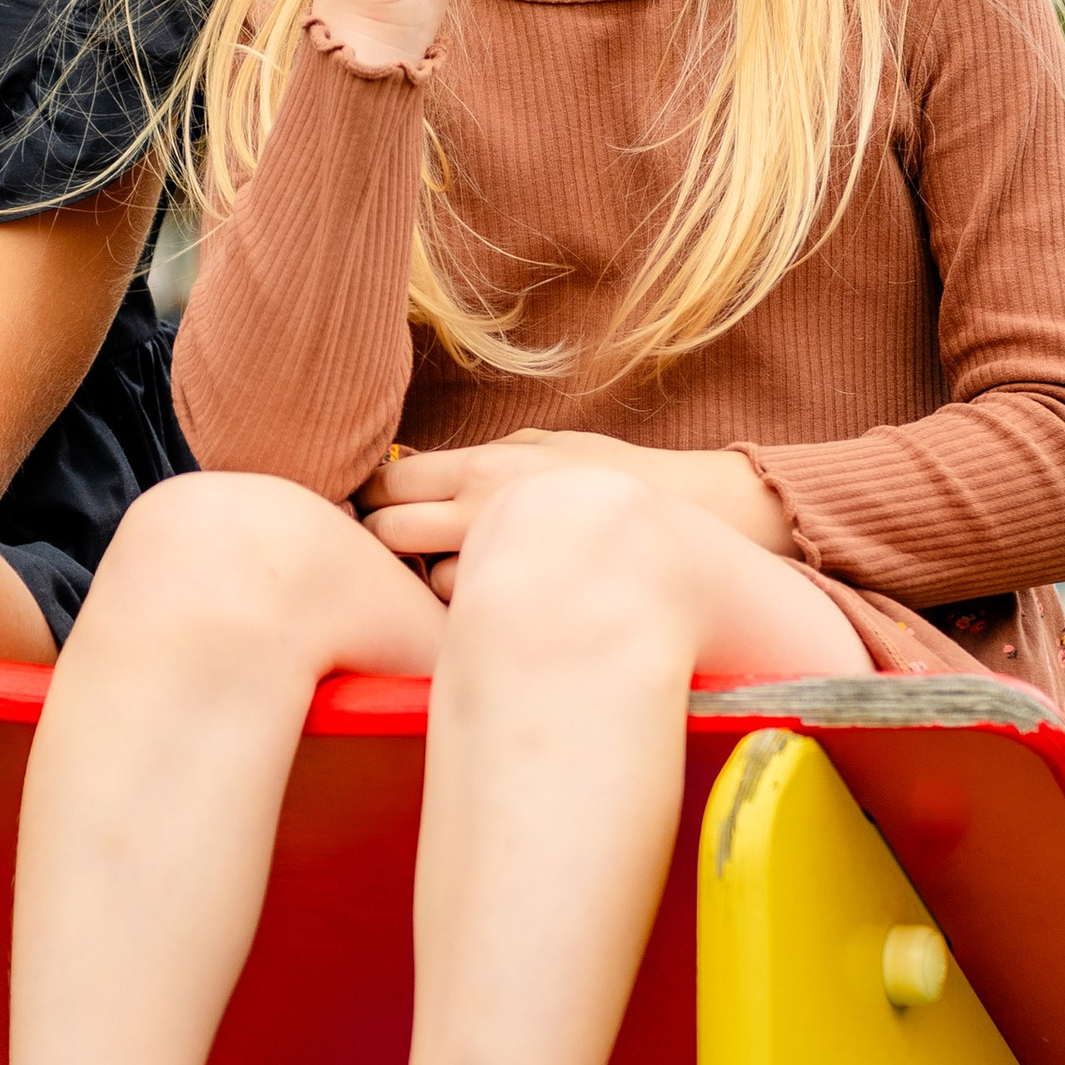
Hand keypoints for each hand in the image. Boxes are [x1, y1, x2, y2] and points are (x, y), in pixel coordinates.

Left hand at [357, 432, 790, 592]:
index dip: (372, 498)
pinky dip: (466, 616)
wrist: (692, 521)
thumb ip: (489, 458)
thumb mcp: (549, 446)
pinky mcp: (523, 606)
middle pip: (387, 532)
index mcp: (487, 466)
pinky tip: (492, 609)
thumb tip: (420, 468)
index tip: (374, 508)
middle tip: (394, 552)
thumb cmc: (616, 481)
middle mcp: (483, 511)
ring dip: (426, 585)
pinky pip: (468, 619)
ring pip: (426, 584)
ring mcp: (504, 562)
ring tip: (459, 580)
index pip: (391, 481)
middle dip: (381, 544)